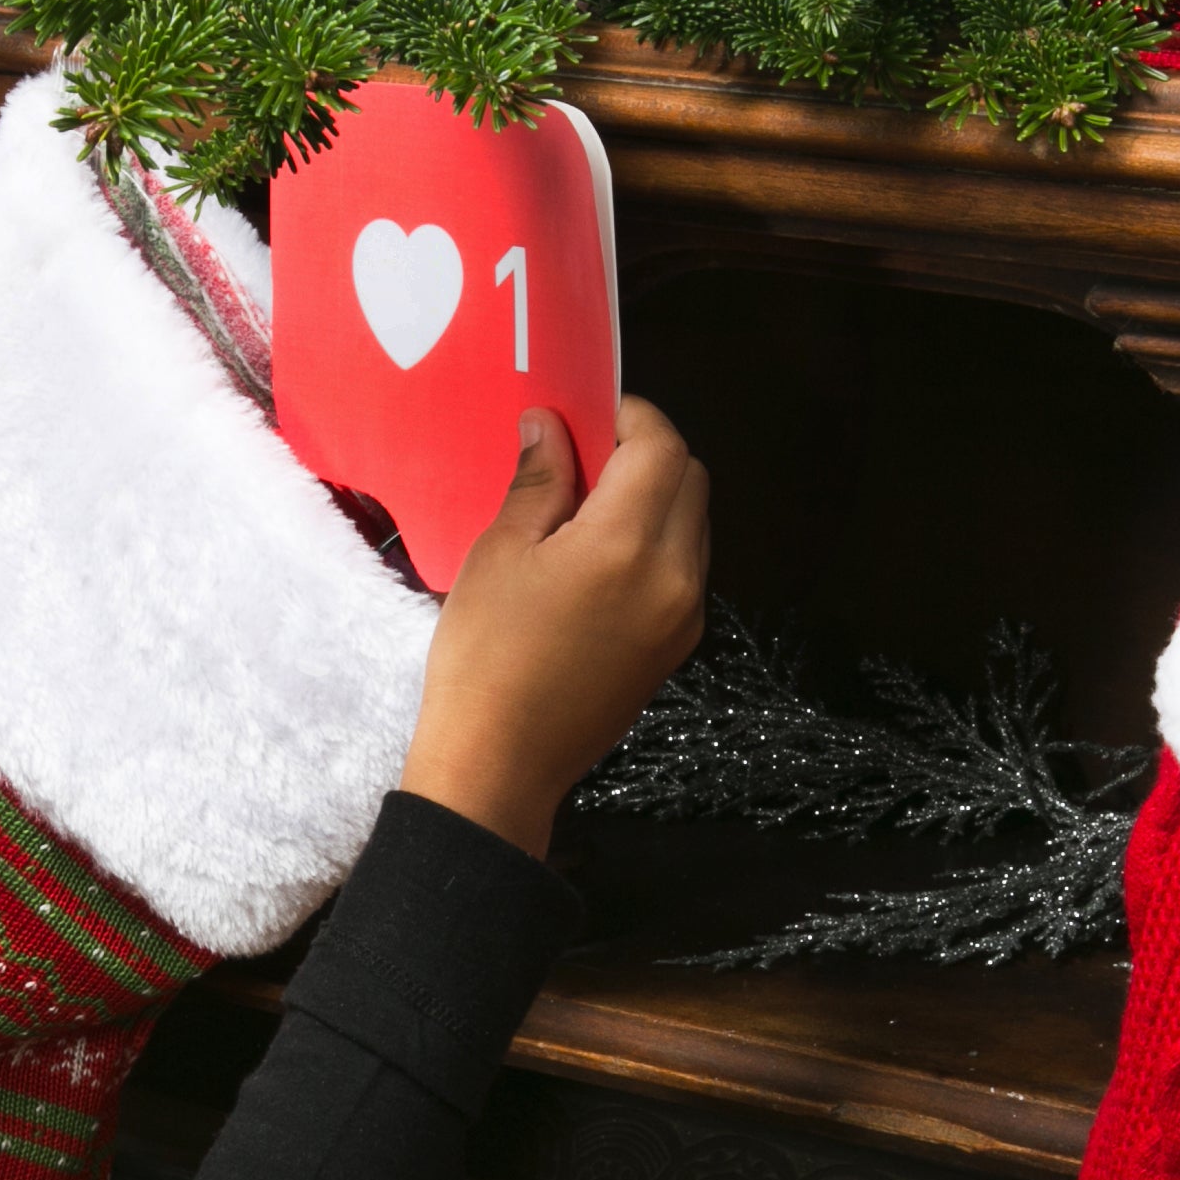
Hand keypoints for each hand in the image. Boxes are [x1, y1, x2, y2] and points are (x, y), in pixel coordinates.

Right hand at [400, 395, 709, 857]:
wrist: (501, 763)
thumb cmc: (486, 656)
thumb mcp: (500, 553)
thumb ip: (539, 481)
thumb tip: (552, 425)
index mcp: (629, 544)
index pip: (661, 446)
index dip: (627, 416)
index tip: (584, 416)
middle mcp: (676, 575)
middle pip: (690, 478)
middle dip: (645, 452)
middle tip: (581, 459)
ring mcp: (684, 615)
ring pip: (693, 522)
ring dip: (654, 497)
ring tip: (584, 511)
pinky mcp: (677, 646)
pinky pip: (684, 568)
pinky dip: (655, 542)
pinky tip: (597, 559)